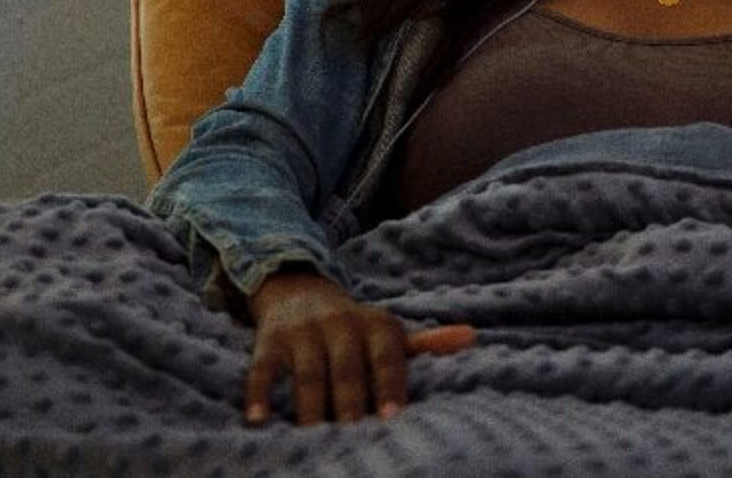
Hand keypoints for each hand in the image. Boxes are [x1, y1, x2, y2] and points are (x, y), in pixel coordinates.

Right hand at [243, 269, 475, 425]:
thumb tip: (472, 337)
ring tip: (314, 440)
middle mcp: (341, 324)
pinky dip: (259, 393)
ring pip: (309, 375)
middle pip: (347, 370)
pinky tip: (259, 420)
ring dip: (311, 408)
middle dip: (351, 404)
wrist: (300, 291)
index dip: (390, 385)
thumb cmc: (354, 329)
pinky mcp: (270, 341)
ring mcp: (304, 332)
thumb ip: (425, 343)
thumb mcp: (387, 331)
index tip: (393, 417)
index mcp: (376, 325)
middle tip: (355, 438)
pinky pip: (262, 369)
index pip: (387, 356)